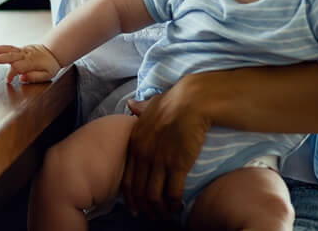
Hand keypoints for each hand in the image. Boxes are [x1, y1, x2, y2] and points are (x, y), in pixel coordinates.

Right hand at [0, 44, 59, 83]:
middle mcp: (26, 54)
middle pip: (10, 55)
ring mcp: (23, 50)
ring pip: (9, 49)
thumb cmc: (50, 65)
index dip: (11, 74)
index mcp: (32, 62)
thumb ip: (35, 77)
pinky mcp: (21, 49)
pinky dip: (1, 48)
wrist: (54, 52)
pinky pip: (10, 48)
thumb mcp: (48, 75)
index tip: (8, 80)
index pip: (18, 67)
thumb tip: (23, 78)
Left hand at [121, 84, 209, 218]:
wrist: (190, 102)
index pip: (127, 178)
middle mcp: (143, 154)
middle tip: (150, 216)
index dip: (130, 197)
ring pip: (153, 195)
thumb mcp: (150, 105)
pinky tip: (178, 207)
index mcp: (134, 142)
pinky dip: (174, 204)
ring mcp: (159, 160)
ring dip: (159, 209)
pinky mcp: (177, 164)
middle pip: (139, 190)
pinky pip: (172, 192)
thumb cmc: (173, 102)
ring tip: (165, 214)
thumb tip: (130, 104)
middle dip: (144, 207)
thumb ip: (140, 109)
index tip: (135, 207)